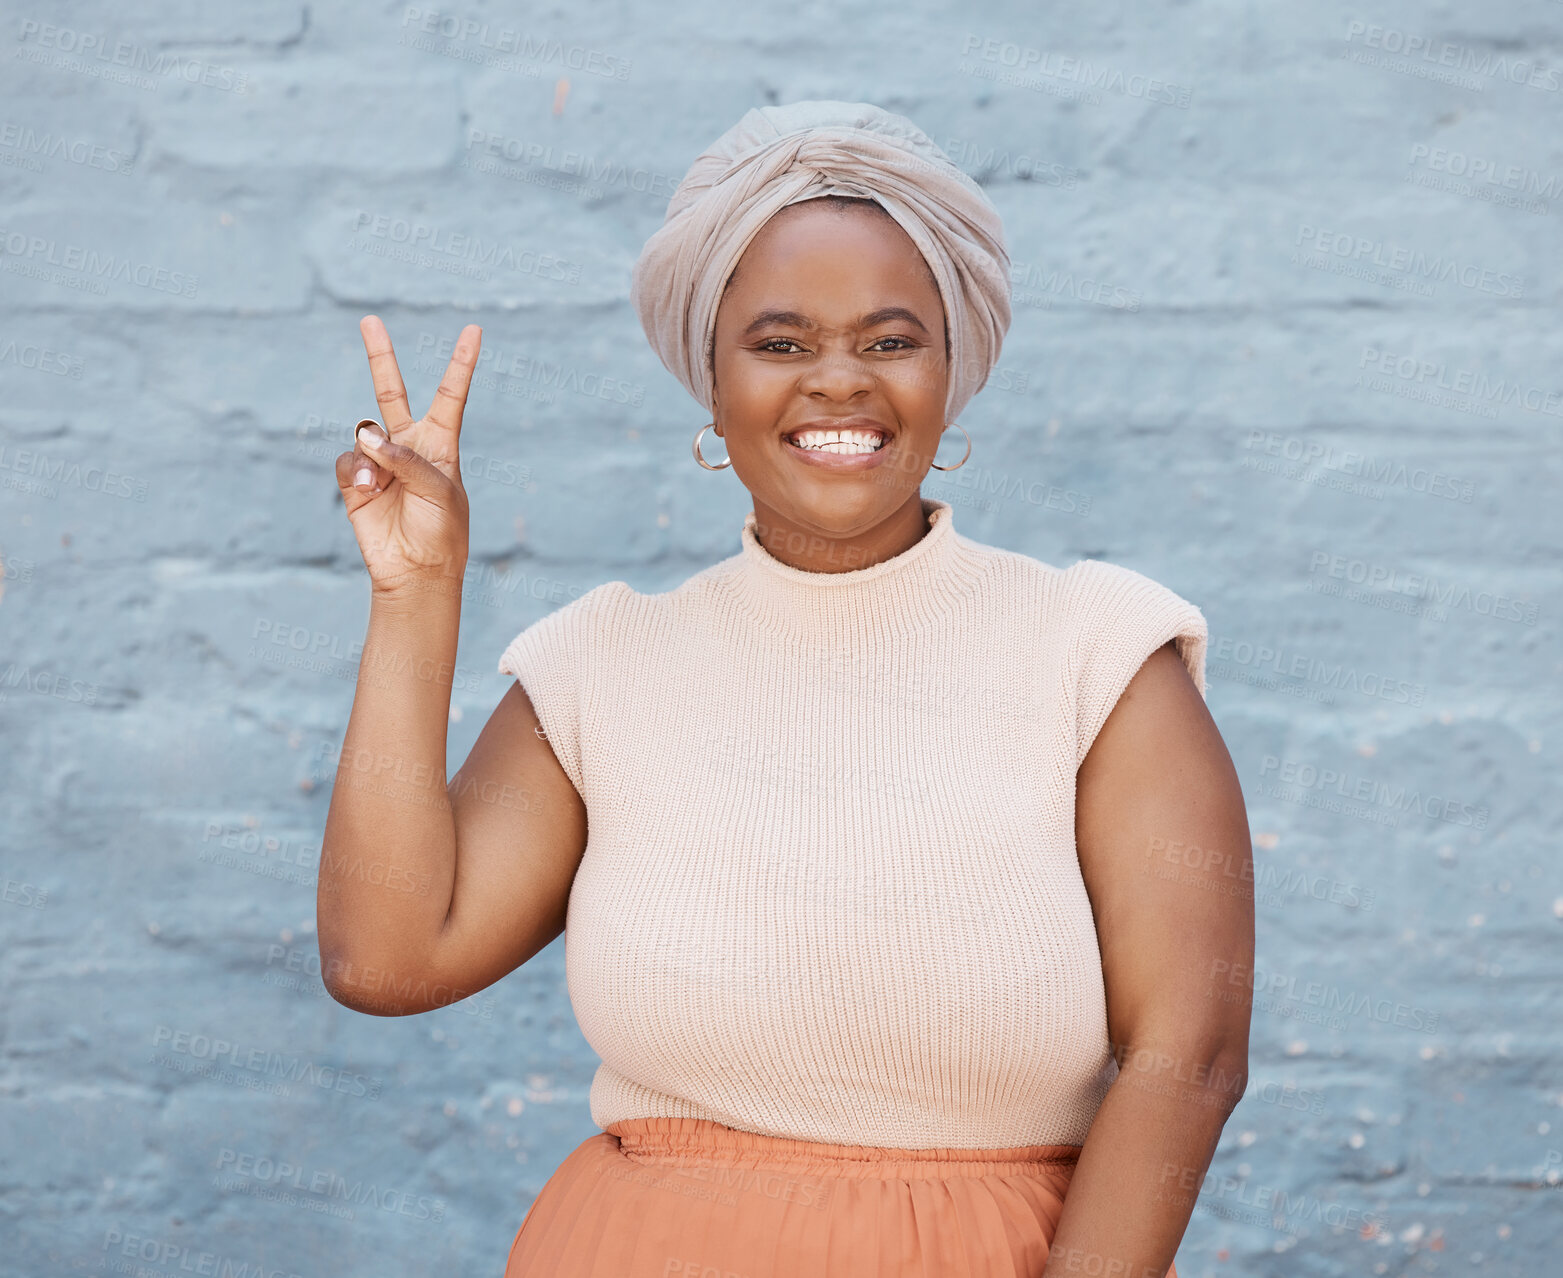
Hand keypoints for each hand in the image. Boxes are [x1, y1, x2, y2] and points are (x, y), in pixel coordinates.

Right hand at [336, 316, 480, 600]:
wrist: (417, 571)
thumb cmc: (441, 532)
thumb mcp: (440, 491)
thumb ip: (406, 458)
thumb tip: (365, 435)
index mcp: (441, 443)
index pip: (451, 394)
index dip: (461, 363)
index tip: (474, 330)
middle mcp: (408, 446)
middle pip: (391, 391)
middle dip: (380, 356)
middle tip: (369, 319)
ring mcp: (378, 461)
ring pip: (364, 433)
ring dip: (372, 453)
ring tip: (382, 483)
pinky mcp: (354, 480)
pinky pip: (346, 460)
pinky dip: (355, 471)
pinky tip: (367, 490)